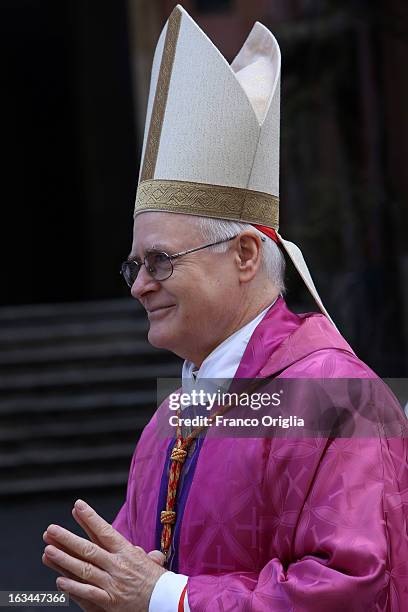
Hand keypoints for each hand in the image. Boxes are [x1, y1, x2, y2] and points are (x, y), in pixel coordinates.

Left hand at [42, 500, 165, 611]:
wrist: (168, 602)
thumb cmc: (159, 582)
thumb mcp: (151, 562)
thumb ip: (139, 553)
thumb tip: (136, 547)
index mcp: (127, 551)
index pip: (104, 531)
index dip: (89, 518)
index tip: (77, 506)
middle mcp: (118, 564)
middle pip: (88, 548)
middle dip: (67, 538)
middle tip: (51, 529)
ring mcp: (112, 583)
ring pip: (84, 569)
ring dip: (64, 559)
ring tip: (48, 550)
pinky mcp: (110, 601)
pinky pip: (88, 593)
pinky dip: (73, 587)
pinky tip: (59, 581)